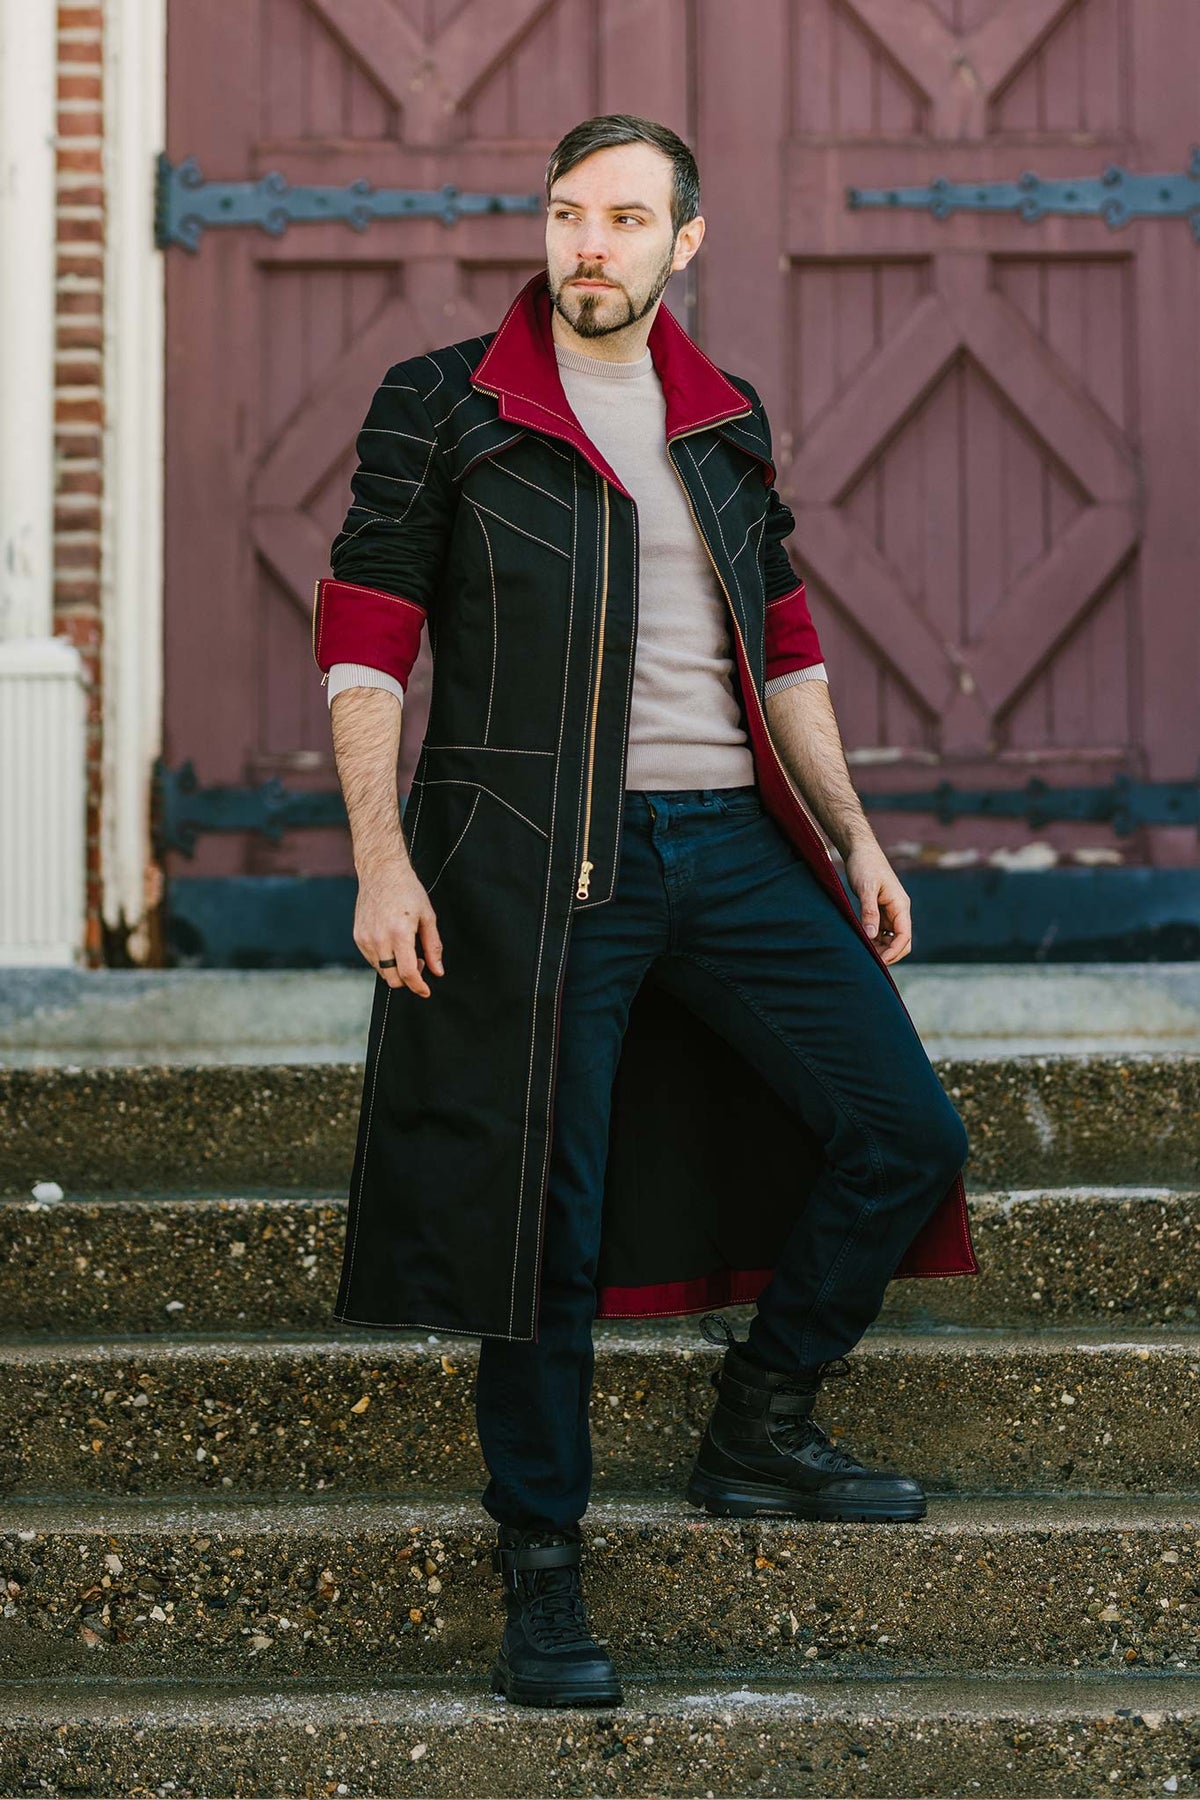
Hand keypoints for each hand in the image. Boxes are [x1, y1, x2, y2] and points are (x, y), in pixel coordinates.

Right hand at [353, 859, 443, 995]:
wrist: (381, 872)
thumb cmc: (408, 891)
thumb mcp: (427, 917)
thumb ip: (433, 946)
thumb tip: (437, 971)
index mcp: (399, 933)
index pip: (407, 973)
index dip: (418, 986)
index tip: (425, 991)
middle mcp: (379, 939)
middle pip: (392, 978)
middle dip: (408, 979)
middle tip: (419, 962)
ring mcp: (365, 939)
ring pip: (381, 970)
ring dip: (396, 969)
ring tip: (406, 949)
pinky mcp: (358, 937)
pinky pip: (372, 959)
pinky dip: (385, 960)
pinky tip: (393, 943)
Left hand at [843, 837, 911, 964]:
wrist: (860, 850)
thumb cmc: (865, 865)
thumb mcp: (866, 889)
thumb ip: (869, 912)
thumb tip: (871, 936)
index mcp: (900, 905)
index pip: (904, 936)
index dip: (894, 951)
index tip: (879, 961)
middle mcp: (898, 910)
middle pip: (901, 941)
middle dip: (889, 953)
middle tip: (870, 961)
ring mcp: (890, 910)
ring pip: (891, 937)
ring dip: (881, 947)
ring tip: (864, 953)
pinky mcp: (880, 909)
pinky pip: (881, 930)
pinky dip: (874, 939)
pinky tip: (862, 942)